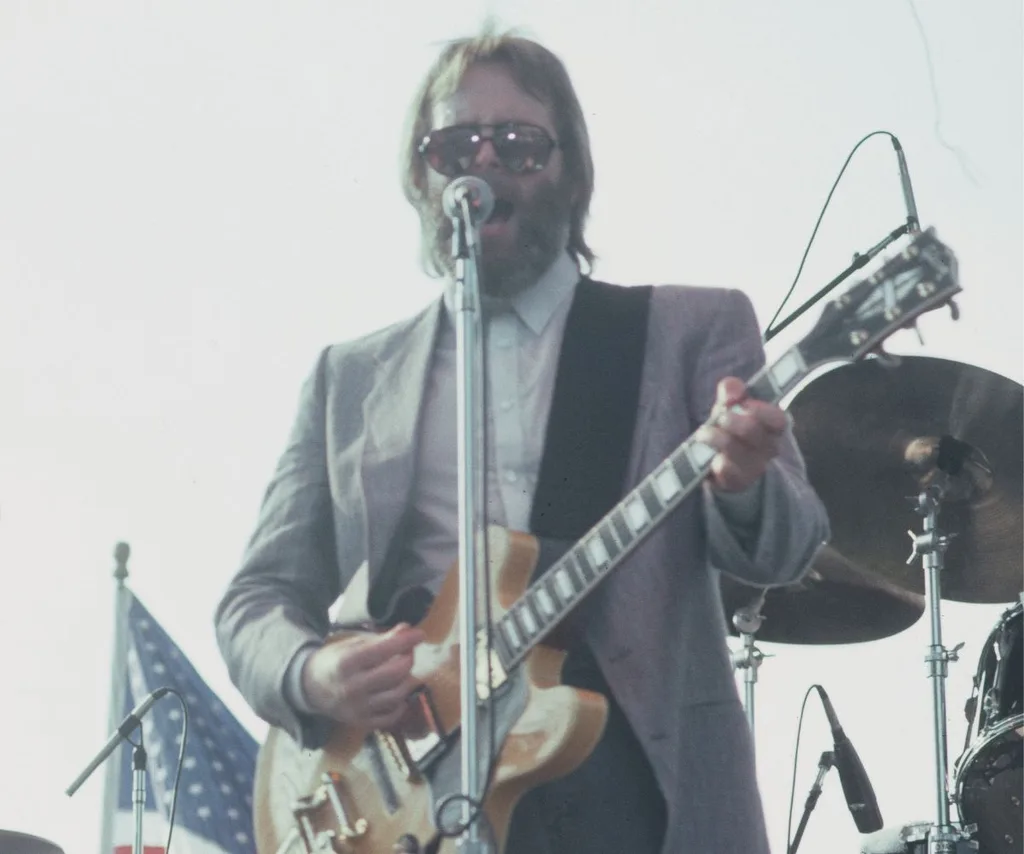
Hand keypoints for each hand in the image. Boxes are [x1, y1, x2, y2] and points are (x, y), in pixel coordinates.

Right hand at [301, 623, 424, 729]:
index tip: (419, 634)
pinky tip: (398, 693)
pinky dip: (400, 705)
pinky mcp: (361, 723)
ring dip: (407, 680)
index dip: (406, 641)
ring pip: (396, 695)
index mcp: (347, 663)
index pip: (384, 650)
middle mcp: (352, 687)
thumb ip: (381, 639)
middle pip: (395, 673)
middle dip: (408, 659)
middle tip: (409, 652)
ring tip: (404, 671)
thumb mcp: (353, 645)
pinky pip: (390, 717)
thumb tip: (407, 629)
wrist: (311, 688)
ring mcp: (357, 708)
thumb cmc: (335, 661)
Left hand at [695, 377, 788, 492]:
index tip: (743, 404)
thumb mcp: (731, 406)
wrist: (724, 466)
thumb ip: (732, 390)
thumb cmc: (731, 428)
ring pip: (736, 450)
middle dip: (733, 421)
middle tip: (720, 418)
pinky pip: (725, 470)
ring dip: (715, 437)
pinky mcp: (737, 482)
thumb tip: (731, 389)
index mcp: (773, 427)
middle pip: (753, 432)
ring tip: (702, 434)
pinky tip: (705, 452)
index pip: (779, 418)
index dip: (760, 410)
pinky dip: (712, 457)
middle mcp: (769, 448)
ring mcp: (754, 467)